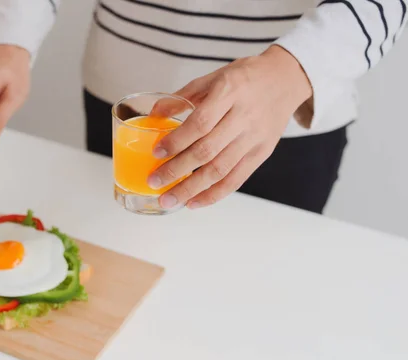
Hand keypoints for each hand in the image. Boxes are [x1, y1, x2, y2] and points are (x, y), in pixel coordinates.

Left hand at [147, 45, 312, 209]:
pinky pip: (236, 179)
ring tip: (169, 200)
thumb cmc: (246, 77)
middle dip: (177, 170)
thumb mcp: (214, 77)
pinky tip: (194, 202)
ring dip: (191, 188)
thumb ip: (184, 95)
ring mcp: (254, 138)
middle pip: (207, 151)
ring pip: (220, 170)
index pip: (200, 123)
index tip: (157, 153)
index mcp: (229, 92)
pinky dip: (214, 194)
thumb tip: (155, 113)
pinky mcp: (262, 153)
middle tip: (154, 182)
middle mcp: (243, 117)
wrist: (286, 79)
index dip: (177, 141)